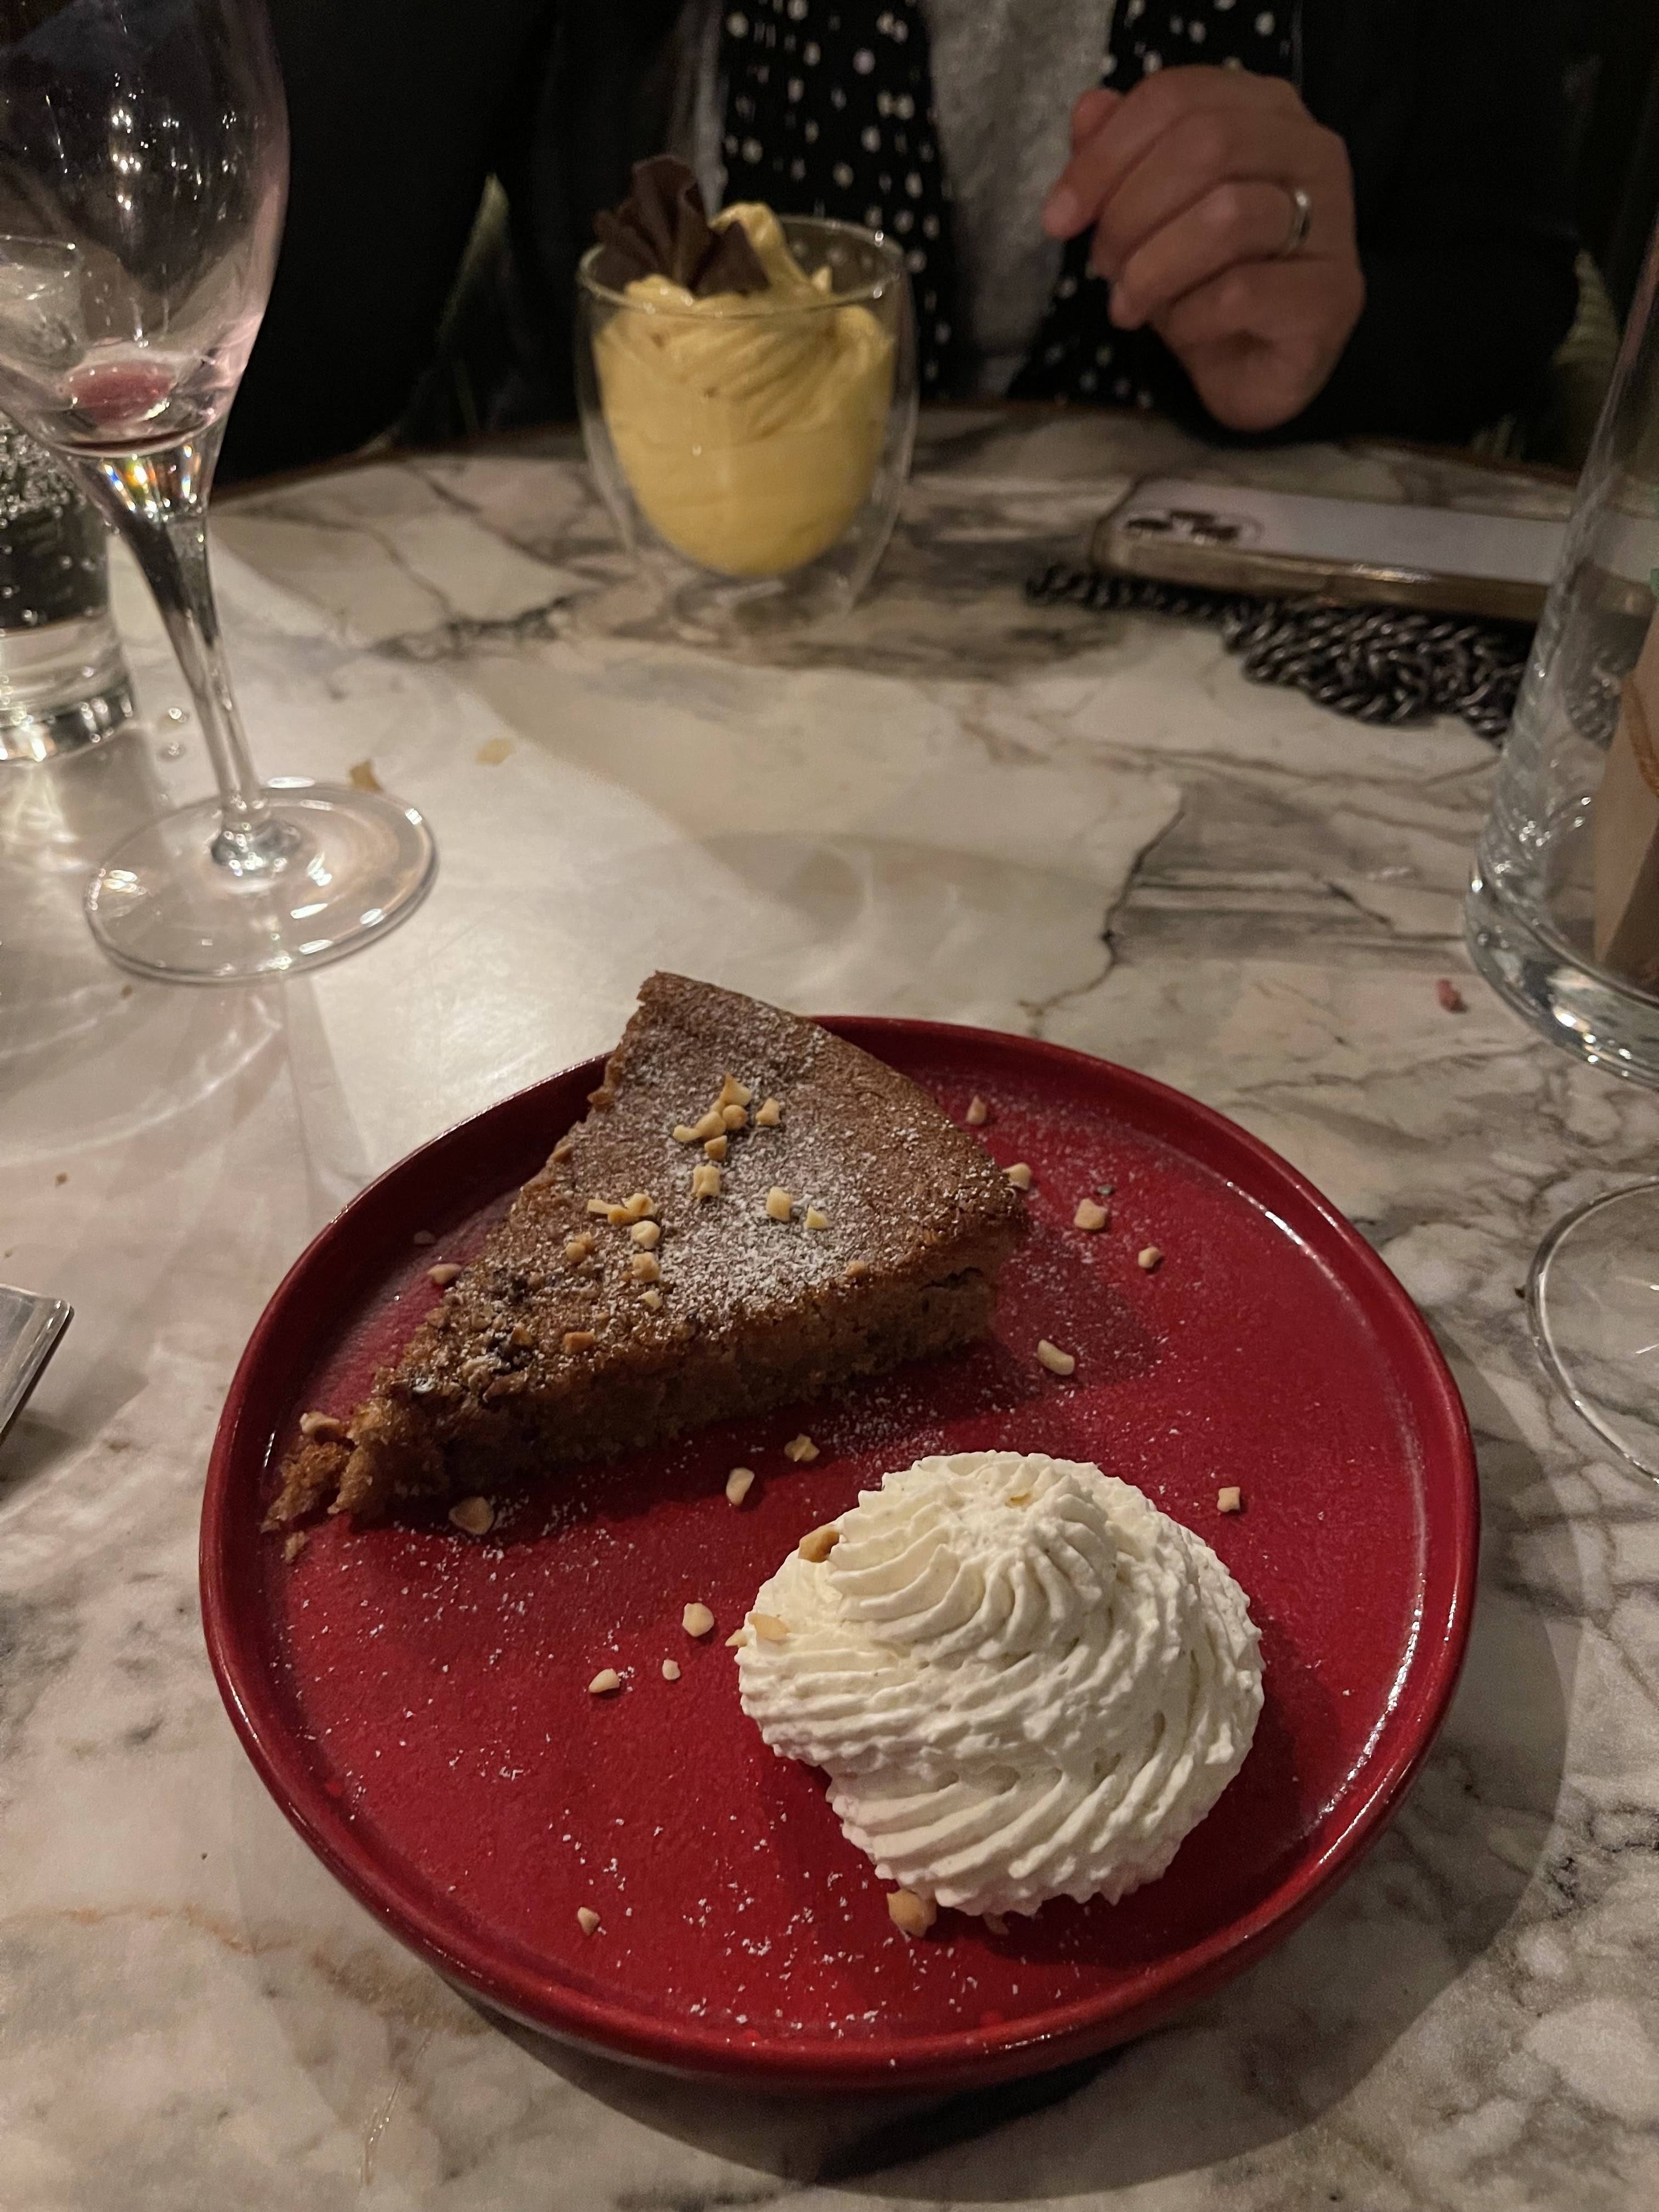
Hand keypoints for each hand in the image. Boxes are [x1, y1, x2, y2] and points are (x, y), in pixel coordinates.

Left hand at [1042, 68, 1363, 432]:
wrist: (1257, 370)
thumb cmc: (1204, 283)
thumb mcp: (1148, 218)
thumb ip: (1120, 159)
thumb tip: (1088, 112)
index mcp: (1266, 112)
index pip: (1177, 97)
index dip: (1104, 155)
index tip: (1058, 217)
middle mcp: (1311, 152)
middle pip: (1204, 144)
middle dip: (1129, 212)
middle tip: (1102, 266)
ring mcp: (1332, 223)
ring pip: (1226, 216)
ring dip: (1154, 268)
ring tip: (1129, 305)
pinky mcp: (1332, 295)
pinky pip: (1241, 293)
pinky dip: (1190, 317)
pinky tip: (1181, 330)